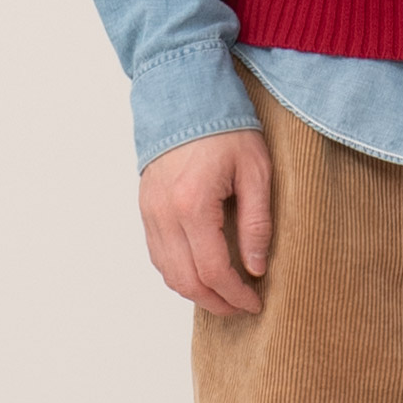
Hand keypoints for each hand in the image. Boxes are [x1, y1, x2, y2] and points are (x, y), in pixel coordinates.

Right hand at [138, 130, 270, 315]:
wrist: (185, 96)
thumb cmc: (225, 128)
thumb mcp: (256, 172)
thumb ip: (257, 223)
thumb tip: (256, 267)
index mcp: (193, 206)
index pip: (214, 271)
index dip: (236, 295)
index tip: (256, 302)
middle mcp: (164, 214)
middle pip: (186, 281)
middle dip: (216, 302)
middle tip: (242, 306)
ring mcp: (150, 212)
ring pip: (168, 273)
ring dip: (196, 292)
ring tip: (225, 295)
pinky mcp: (146, 208)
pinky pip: (158, 255)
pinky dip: (178, 273)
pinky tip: (201, 273)